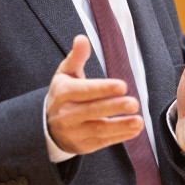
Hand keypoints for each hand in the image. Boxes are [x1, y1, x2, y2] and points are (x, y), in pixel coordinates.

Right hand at [47, 35, 142, 153]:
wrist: (45, 125)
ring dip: (120, 126)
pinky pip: (102, 142)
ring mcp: (74, 132)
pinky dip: (120, 137)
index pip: (84, 91)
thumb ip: (77, 57)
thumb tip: (82, 38)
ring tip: (139, 121)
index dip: (103, 88)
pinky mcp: (83, 145)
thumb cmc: (63, 94)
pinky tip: (134, 130)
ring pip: (99, 129)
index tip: (122, 85)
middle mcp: (66, 114)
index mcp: (63, 93)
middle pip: (92, 111)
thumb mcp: (65, 74)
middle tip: (134, 103)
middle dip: (114, 107)